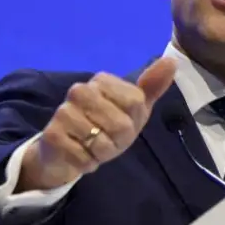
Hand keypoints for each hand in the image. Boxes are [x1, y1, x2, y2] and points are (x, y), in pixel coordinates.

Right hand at [17, 57, 177, 190]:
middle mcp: (80, 90)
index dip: (133, 121)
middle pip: (121, 124)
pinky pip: (84, 157)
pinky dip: (87, 163)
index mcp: (102, 81)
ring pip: (102, 142)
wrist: (66, 152)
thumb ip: (151, 87)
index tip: (122, 123)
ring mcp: (63, 111)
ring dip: (101, 153)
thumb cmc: (105, 128)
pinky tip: (78, 155)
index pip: (136, 103)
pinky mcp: (52, 135)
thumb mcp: (133, 110)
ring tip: (91, 147)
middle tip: (105, 139)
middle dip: (118, 141)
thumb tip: (172, 61)